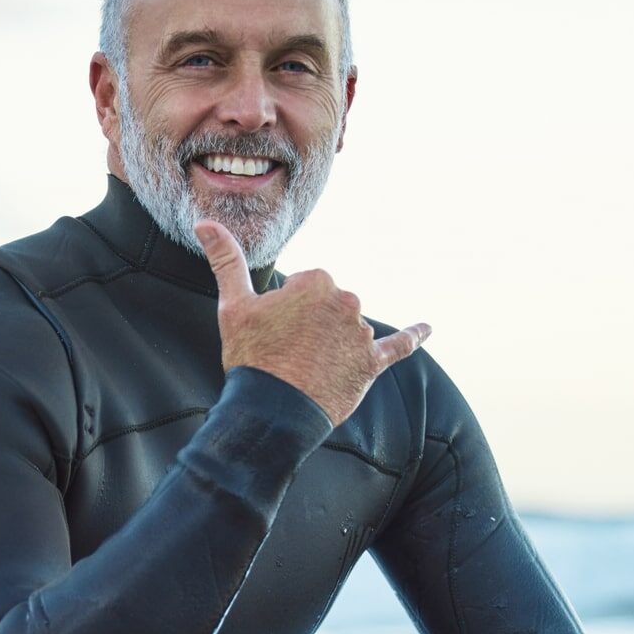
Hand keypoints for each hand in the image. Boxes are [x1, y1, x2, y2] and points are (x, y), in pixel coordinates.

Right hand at [195, 219, 430, 427]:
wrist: (272, 410)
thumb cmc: (251, 358)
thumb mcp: (233, 306)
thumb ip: (226, 260)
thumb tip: (205, 222)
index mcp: (317, 281)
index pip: (305, 288)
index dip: (286, 312)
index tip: (274, 333)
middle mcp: (346, 301)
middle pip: (329, 307)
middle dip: (311, 326)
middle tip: (287, 353)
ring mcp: (362, 333)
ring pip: (349, 329)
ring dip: (333, 343)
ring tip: (307, 368)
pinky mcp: (372, 363)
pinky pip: (399, 346)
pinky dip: (415, 336)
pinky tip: (428, 329)